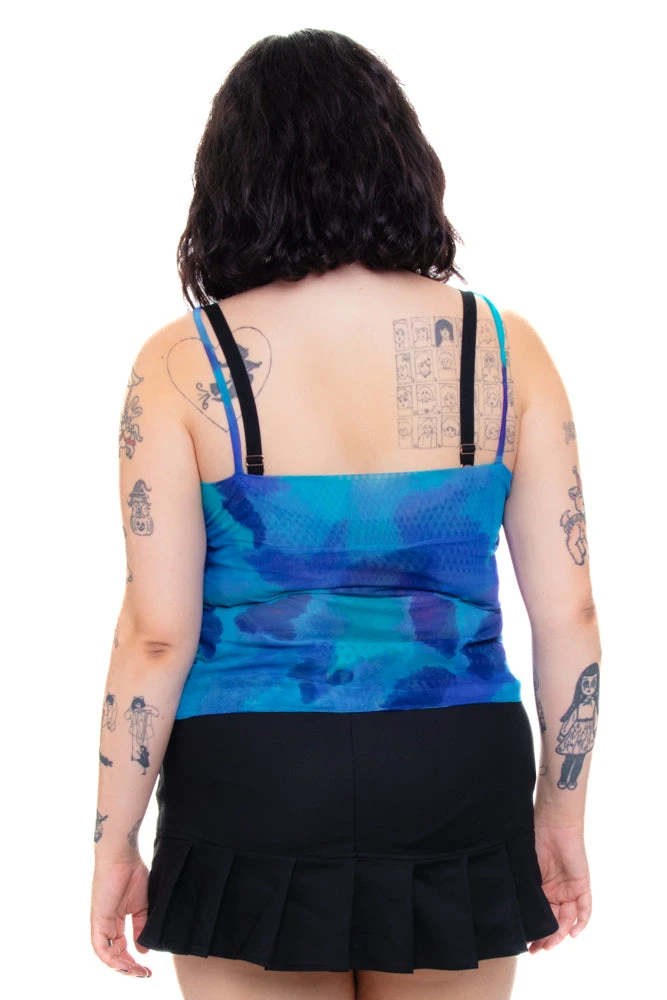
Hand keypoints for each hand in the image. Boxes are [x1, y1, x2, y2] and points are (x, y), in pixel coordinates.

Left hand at [91, 858, 152, 976]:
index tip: (147, 968)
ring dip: (121, 966)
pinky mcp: (98, 919)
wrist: (122, 854)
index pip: (121, 947)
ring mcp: (101, 922)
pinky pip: (99, 945)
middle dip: (128, 967)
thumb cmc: (132, 872)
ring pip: (106, 954)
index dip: (132, 960)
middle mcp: (106, 924)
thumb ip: (141, 925)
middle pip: (113, 954)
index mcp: (115, 919)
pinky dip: (110, 958)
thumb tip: (142, 950)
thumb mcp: (142, 904)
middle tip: (144, 974)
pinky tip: (122, 964)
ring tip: (136, 972)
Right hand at [529, 824, 591, 953]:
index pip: (540, 915)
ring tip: (548, 946)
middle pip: (553, 921)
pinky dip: (580, 922)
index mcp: (542, 888)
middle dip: (545, 938)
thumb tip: (512, 911)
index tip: (524, 942)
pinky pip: (585, 909)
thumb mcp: (526, 869)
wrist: (553, 823)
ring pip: (567, 919)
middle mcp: (556, 891)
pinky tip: (571, 934)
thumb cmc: (535, 840)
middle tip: (535, 950)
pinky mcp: (582, 886)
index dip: (534, 930)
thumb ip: (524, 888)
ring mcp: (570, 889)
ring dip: (559, 934)